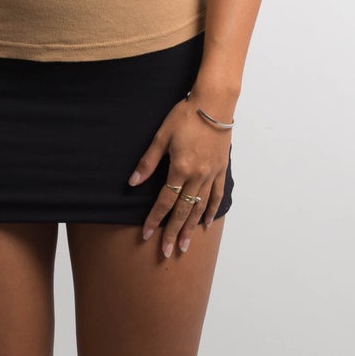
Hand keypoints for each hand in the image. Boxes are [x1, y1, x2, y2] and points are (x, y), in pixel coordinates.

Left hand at [128, 98, 229, 257]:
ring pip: (200, 207)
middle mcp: (197, 176)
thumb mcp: (161, 136)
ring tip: (184, 245)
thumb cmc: (185, 116)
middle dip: (172, 232)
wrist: (214, 103)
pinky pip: (216, 195)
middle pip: (183, 211)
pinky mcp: (221, 169)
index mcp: (180, 168)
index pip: (164, 201)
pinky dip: (211, 210)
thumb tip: (133, 182)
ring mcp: (211, 174)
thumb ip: (148, 162)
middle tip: (167, 252)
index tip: (147, 235)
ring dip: (191, 228)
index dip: (155, 219)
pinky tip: (206, 223)